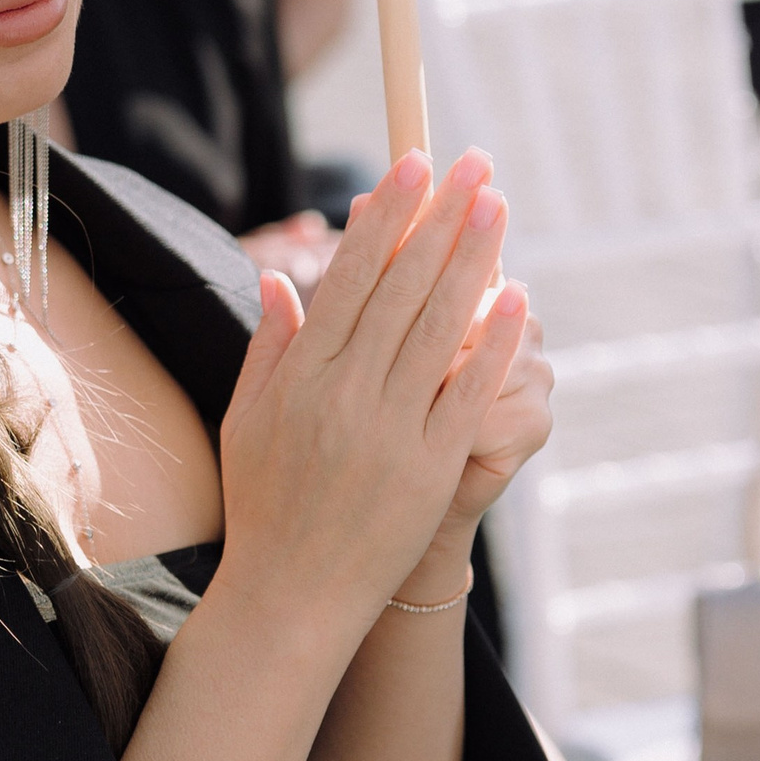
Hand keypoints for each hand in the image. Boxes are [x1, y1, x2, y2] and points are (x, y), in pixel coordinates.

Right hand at [217, 149, 525, 655]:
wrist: (291, 598)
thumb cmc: (265, 505)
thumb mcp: (246, 419)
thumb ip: (268, 346)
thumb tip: (281, 278)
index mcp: (301, 376)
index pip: (351, 276)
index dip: (386, 215)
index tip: (412, 164)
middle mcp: (347, 395)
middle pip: (404, 287)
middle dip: (441, 217)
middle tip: (473, 163)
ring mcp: (393, 431)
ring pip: (440, 328)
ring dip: (473, 261)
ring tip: (498, 206)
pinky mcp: (432, 468)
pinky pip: (468, 393)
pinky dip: (491, 344)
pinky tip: (513, 297)